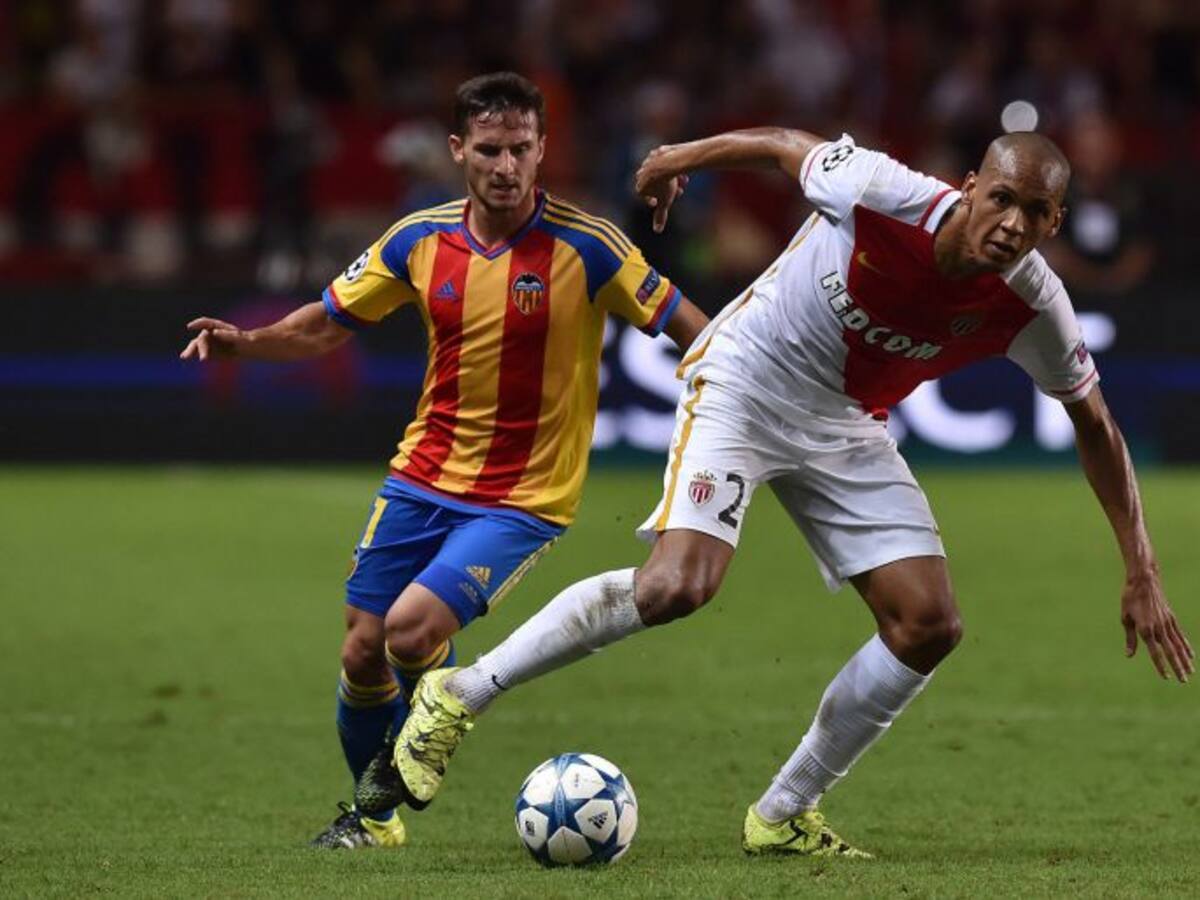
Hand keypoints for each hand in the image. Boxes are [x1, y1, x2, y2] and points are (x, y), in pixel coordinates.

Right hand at [180, 317, 245, 360]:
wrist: (247, 349)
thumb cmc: (245, 341)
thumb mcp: (240, 338)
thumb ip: (228, 335)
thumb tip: (215, 332)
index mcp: (218, 326)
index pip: (206, 323)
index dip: (197, 324)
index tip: (190, 327)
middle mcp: (211, 333)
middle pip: (202, 338)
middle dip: (200, 347)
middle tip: (203, 358)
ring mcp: (209, 342)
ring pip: (197, 345)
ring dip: (191, 350)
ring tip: (185, 357)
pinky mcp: (208, 350)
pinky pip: (198, 351)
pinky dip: (192, 353)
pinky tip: (184, 356)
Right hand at [635, 145, 688, 233]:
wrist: (670, 163)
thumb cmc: (665, 184)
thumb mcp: (665, 202)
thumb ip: (660, 216)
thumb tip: (657, 231)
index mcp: (640, 185)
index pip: (644, 195)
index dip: (653, 200)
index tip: (657, 202)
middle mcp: (641, 173)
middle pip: (654, 183)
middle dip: (667, 189)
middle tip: (679, 192)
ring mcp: (649, 161)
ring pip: (661, 172)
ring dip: (672, 178)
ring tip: (684, 180)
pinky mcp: (658, 152)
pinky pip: (665, 161)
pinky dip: (672, 167)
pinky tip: (681, 170)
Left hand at [1120, 567, 1193, 681]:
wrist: (1143, 581)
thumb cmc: (1130, 599)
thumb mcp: (1125, 618)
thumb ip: (1130, 638)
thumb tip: (1129, 655)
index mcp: (1145, 629)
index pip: (1155, 653)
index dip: (1160, 666)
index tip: (1165, 677)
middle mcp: (1158, 628)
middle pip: (1170, 652)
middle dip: (1177, 667)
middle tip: (1183, 681)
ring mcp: (1167, 623)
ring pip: (1178, 645)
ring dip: (1185, 659)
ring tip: (1191, 672)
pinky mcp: (1171, 618)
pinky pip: (1180, 635)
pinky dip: (1186, 646)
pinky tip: (1191, 655)